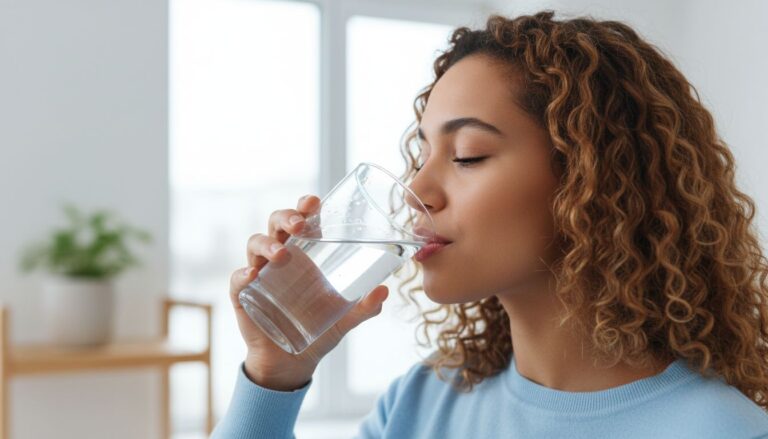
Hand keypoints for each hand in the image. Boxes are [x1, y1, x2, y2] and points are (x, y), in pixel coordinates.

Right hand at [229, 194, 388, 390]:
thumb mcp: (345, 318)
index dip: (304, 206)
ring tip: (282, 254)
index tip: (314, 202)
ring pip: (255, 244)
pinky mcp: (243, 296)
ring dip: (267, 244)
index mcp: (304, 253)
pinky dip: (242, 274)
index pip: (301, 219)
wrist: (293, 363)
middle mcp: (279, 256)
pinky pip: (238, 280)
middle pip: (275, 224)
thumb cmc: (318, 329)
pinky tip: (252, 276)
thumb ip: (365, 306)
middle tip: (299, 225)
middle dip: (285, 217)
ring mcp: (260, 274)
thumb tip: (384, 290)